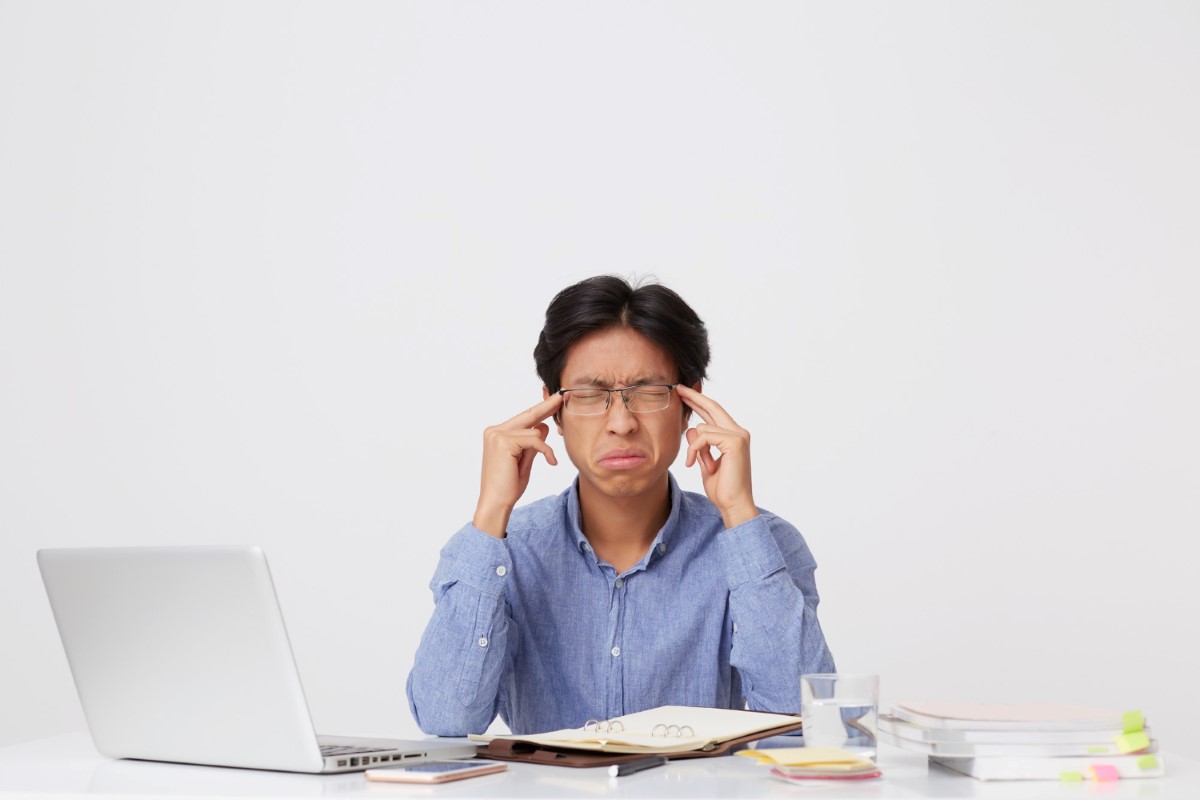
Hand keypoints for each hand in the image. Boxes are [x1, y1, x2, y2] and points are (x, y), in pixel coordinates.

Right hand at [473, 393, 563, 537]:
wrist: (496, 503)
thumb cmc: (508, 486)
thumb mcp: (524, 460)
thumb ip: (532, 443)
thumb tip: (544, 426)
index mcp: (497, 434)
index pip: (523, 418)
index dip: (540, 409)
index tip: (555, 399)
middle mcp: (494, 430)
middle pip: (528, 415)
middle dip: (547, 406)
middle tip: (562, 395)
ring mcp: (497, 435)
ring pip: (533, 431)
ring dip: (545, 447)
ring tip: (548, 460)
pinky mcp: (504, 442)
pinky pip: (534, 440)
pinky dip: (546, 451)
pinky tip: (551, 461)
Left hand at [676, 385, 758, 528]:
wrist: (733, 504)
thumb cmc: (722, 488)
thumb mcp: (705, 462)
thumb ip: (700, 445)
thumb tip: (692, 428)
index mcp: (734, 436)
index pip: (715, 413)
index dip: (699, 402)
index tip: (684, 394)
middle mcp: (739, 433)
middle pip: (713, 407)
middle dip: (694, 397)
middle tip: (678, 389)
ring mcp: (739, 436)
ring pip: (703, 427)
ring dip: (692, 446)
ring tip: (692, 462)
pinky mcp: (735, 442)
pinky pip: (703, 437)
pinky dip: (694, 450)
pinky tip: (692, 463)